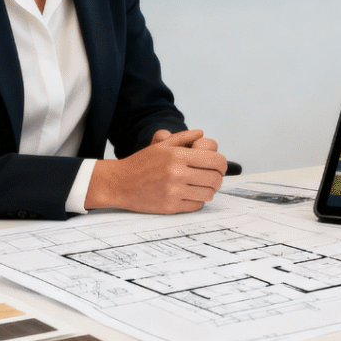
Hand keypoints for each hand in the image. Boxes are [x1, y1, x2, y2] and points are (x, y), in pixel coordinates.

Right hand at [87, 129, 226, 212]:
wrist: (119, 184)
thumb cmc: (140, 164)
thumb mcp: (160, 146)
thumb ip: (183, 137)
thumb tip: (201, 133)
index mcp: (177, 156)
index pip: (215, 160)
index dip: (222, 164)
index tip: (219, 166)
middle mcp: (177, 173)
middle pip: (215, 178)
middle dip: (218, 177)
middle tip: (212, 176)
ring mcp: (174, 192)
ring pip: (209, 193)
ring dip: (209, 190)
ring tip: (202, 185)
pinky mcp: (170, 207)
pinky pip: (197, 205)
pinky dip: (198, 200)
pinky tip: (191, 194)